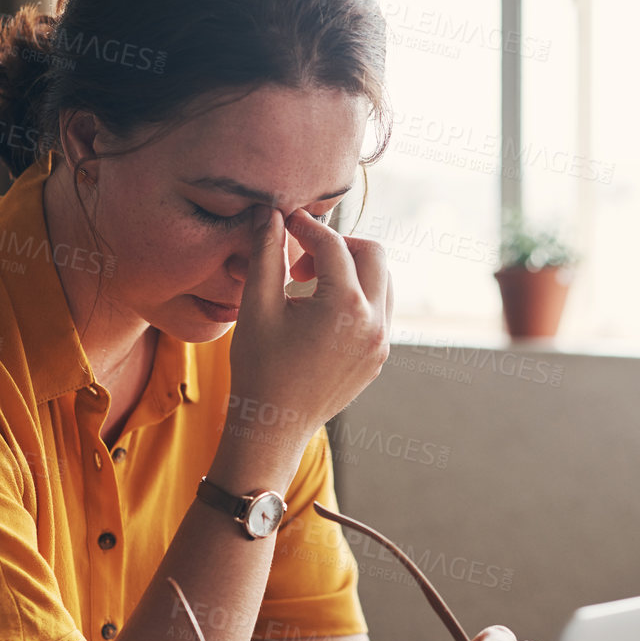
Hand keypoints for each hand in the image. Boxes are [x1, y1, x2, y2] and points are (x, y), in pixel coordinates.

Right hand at [223, 206, 393, 461]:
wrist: (273, 427)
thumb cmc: (259, 368)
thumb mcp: (257, 306)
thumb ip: (267, 254)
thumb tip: (270, 213)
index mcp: (346, 307)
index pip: (334, 245)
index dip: (307, 226)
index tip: (286, 222)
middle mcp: (374, 323)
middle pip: (373, 254)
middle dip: (340, 245)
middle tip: (303, 261)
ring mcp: (381, 343)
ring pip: (382, 282)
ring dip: (352, 271)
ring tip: (310, 286)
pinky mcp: (378, 357)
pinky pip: (379, 310)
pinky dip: (357, 297)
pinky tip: (321, 311)